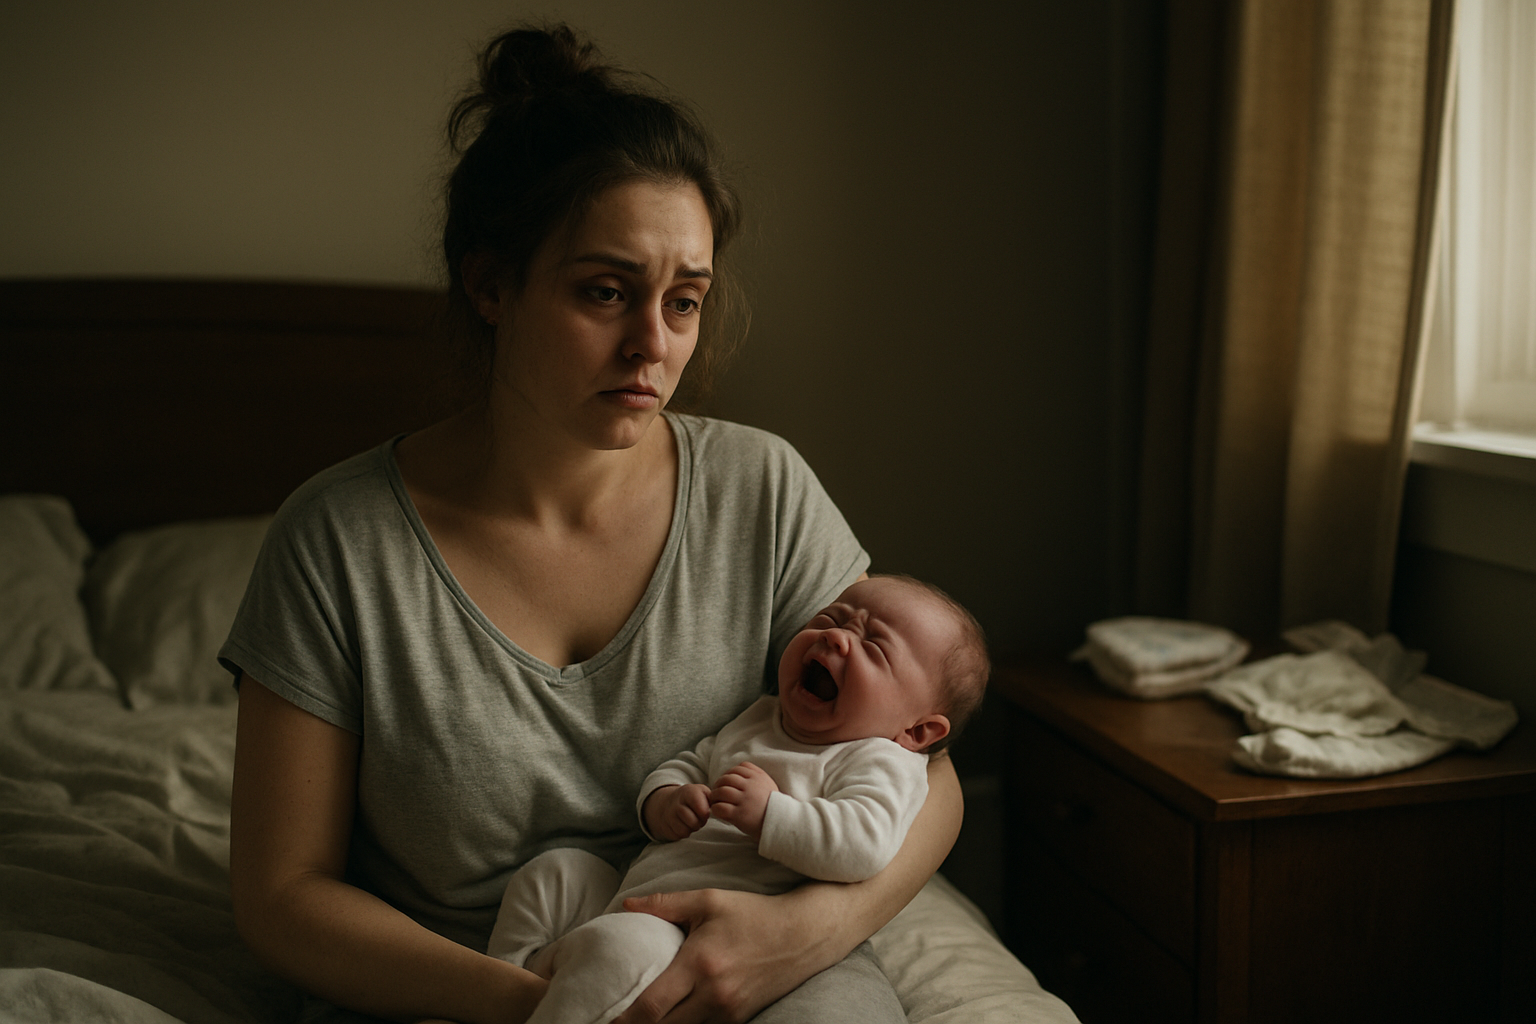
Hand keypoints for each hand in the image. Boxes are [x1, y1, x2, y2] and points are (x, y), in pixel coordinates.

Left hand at [611, 887, 844, 1023]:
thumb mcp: (709, 900)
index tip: (607, 1020)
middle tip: (616, 1023)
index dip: (625, 1019)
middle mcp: (714, 994)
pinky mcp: (740, 1019)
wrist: (803, 934)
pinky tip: (674, 1019)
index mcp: (700, 963)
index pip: (652, 1005)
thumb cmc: (753, 913)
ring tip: (642, 1021)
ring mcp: (729, 1011)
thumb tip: (625, 905)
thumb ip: (664, 904)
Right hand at [644, 784, 712, 841]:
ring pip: (684, 831)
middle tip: (698, 819)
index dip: (705, 815)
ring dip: (691, 829)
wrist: (668, 802)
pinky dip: (682, 833)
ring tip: (691, 821)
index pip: (702, 810)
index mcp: (689, 792)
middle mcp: (676, 803)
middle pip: (693, 822)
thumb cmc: (692, 798)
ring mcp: (668, 815)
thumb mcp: (703, 792)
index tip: (704, 812)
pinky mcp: (664, 826)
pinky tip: (682, 825)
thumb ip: (712, 798)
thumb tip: (719, 809)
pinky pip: (677, 835)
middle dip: (699, 823)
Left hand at [708, 762, 777, 839]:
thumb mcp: (769, 784)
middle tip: (717, 791)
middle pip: (727, 778)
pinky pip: (721, 807)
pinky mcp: (740, 815)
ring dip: (715, 795)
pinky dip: (716, 808)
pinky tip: (718, 811)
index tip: (726, 782)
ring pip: (722, 791)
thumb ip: (756, 775)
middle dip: (719, 783)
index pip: (738, 768)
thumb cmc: (772, 805)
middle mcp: (751, 787)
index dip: (729, 773)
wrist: (781, 824)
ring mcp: (745, 800)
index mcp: (758, 778)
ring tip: (715, 801)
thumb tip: (736, 771)